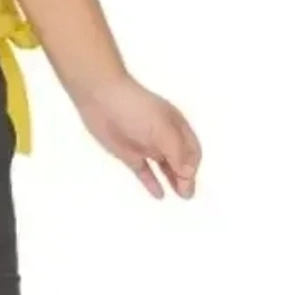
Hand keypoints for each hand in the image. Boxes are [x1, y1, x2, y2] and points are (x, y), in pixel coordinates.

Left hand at [76, 74, 200, 198]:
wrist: (101, 98)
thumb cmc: (136, 108)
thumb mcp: (162, 129)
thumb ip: (177, 152)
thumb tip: (189, 174)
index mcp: (176, 126)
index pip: (192, 150)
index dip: (194, 166)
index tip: (189, 180)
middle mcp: (163, 137)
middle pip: (180, 161)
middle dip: (186, 177)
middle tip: (187, 195)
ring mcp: (146, 145)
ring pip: (165, 167)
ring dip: (173, 180)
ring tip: (180, 196)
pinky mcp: (128, 154)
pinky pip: (144, 171)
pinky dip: (152, 182)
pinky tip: (159, 194)